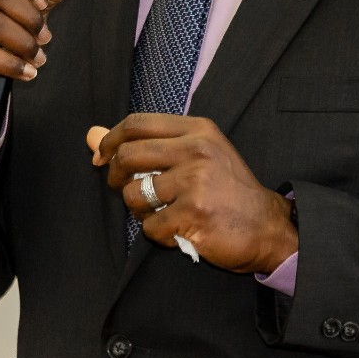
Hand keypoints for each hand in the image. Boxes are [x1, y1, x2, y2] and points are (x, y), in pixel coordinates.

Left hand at [87, 114, 297, 274]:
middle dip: (115, 176)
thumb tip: (91, 135)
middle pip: (128, 155)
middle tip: (123, 188)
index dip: (111, 140)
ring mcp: (196, 182)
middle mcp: (197, 150)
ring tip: (157, 212)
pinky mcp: (194, 214)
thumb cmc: (228, 190)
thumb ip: (146, 143)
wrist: (267, 226)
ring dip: (138, 210)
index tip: (101, 157)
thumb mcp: (195, 155)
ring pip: (134, 194)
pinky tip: (176, 230)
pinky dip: (157, 234)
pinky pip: (150, 227)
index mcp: (198, 130)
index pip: (137, 123)